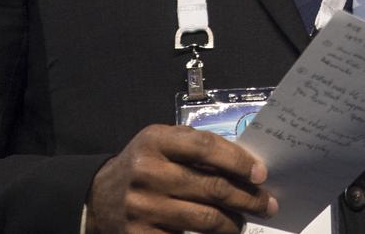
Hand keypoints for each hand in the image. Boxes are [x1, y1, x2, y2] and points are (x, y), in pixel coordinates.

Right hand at [85, 124, 276, 233]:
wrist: (98, 196)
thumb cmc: (143, 164)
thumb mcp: (161, 144)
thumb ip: (195, 149)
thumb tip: (245, 166)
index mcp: (155, 141)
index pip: (205, 147)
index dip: (238, 160)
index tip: (260, 173)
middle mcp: (148, 172)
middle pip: (211, 187)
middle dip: (246, 198)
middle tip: (267, 204)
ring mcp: (143, 207)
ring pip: (204, 220)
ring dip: (232, 223)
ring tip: (242, 222)